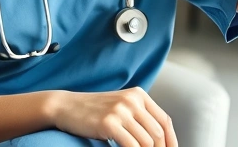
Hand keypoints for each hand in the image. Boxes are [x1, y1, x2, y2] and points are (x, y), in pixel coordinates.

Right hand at [51, 87, 176, 146]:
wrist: (66, 106)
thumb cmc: (94, 110)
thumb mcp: (121, 106)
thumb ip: (139, 115)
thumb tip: (158, 138)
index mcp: (139, 95)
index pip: (164, 120)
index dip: (171, 140)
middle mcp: (133, 100)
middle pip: (157, 132)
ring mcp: (121, 111)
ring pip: (146, 141)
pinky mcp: (109, 123)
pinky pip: (131, 145)